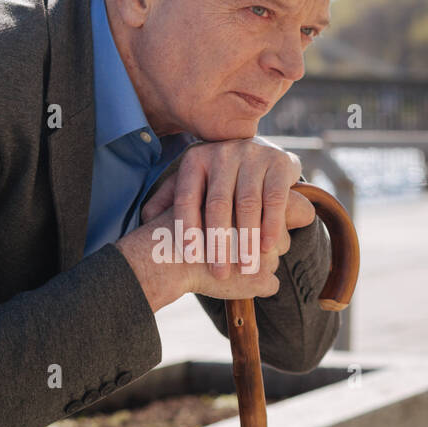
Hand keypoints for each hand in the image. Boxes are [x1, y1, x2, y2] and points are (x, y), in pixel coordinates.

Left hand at [140, 139, 315, 288]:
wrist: (261, 152)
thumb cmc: (219, 178)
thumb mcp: (193, 182)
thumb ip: (169, 199)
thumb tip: (146, 218)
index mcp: (196, 159)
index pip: (187, 198)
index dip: (188, 229)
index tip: (192, 259)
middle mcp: (223, 152)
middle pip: (217, 204)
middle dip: (219, 243)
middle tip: (220, 274)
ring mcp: (253, 155)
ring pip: (247, 204)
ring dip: (247, 240)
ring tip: (246, 268)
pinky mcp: (280, 163)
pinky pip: (274, 198)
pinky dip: (270, 225)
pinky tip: (268, 248)